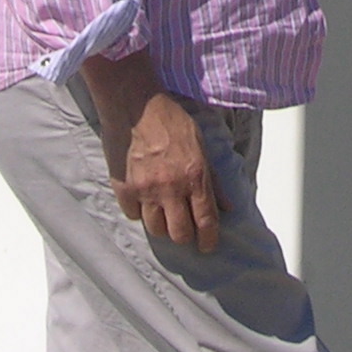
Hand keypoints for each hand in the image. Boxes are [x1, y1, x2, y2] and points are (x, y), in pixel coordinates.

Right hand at [81, 53, 222, 251]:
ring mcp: (145, 190)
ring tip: (164, 214)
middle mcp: (171, 187)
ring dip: (162, 226)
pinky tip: (143, 199)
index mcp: (195, 176)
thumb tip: (228, 207)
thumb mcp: (201, 144)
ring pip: (155, 229)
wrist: (134, 105)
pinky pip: (133, 215)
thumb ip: (213, 179)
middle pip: (179, 234)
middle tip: (184, 229)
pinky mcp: (124, 188)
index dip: (209, 240)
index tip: (208, 246)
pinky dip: (140, 211)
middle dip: (185, 236)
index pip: (206, 221)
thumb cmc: (171, 120)